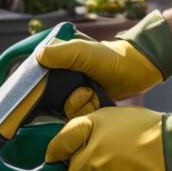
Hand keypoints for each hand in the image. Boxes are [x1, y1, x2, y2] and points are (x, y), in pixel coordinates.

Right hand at [35, 10, 171, 116]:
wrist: (138, 69)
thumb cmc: (110, 57)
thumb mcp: (84, 52)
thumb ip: (61, 53)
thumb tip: (38, 57)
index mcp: (53, 65)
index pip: (33, 84)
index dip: (36, 95)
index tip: (52, 96)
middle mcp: (59, 80)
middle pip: (48, 104)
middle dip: (69, 102)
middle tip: (84, 92)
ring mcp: (71, 94)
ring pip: (64, 113)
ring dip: (81, 108)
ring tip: (94, 94)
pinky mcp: (83, 106)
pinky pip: (77, 118)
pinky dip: (88, 113)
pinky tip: (98, 101)